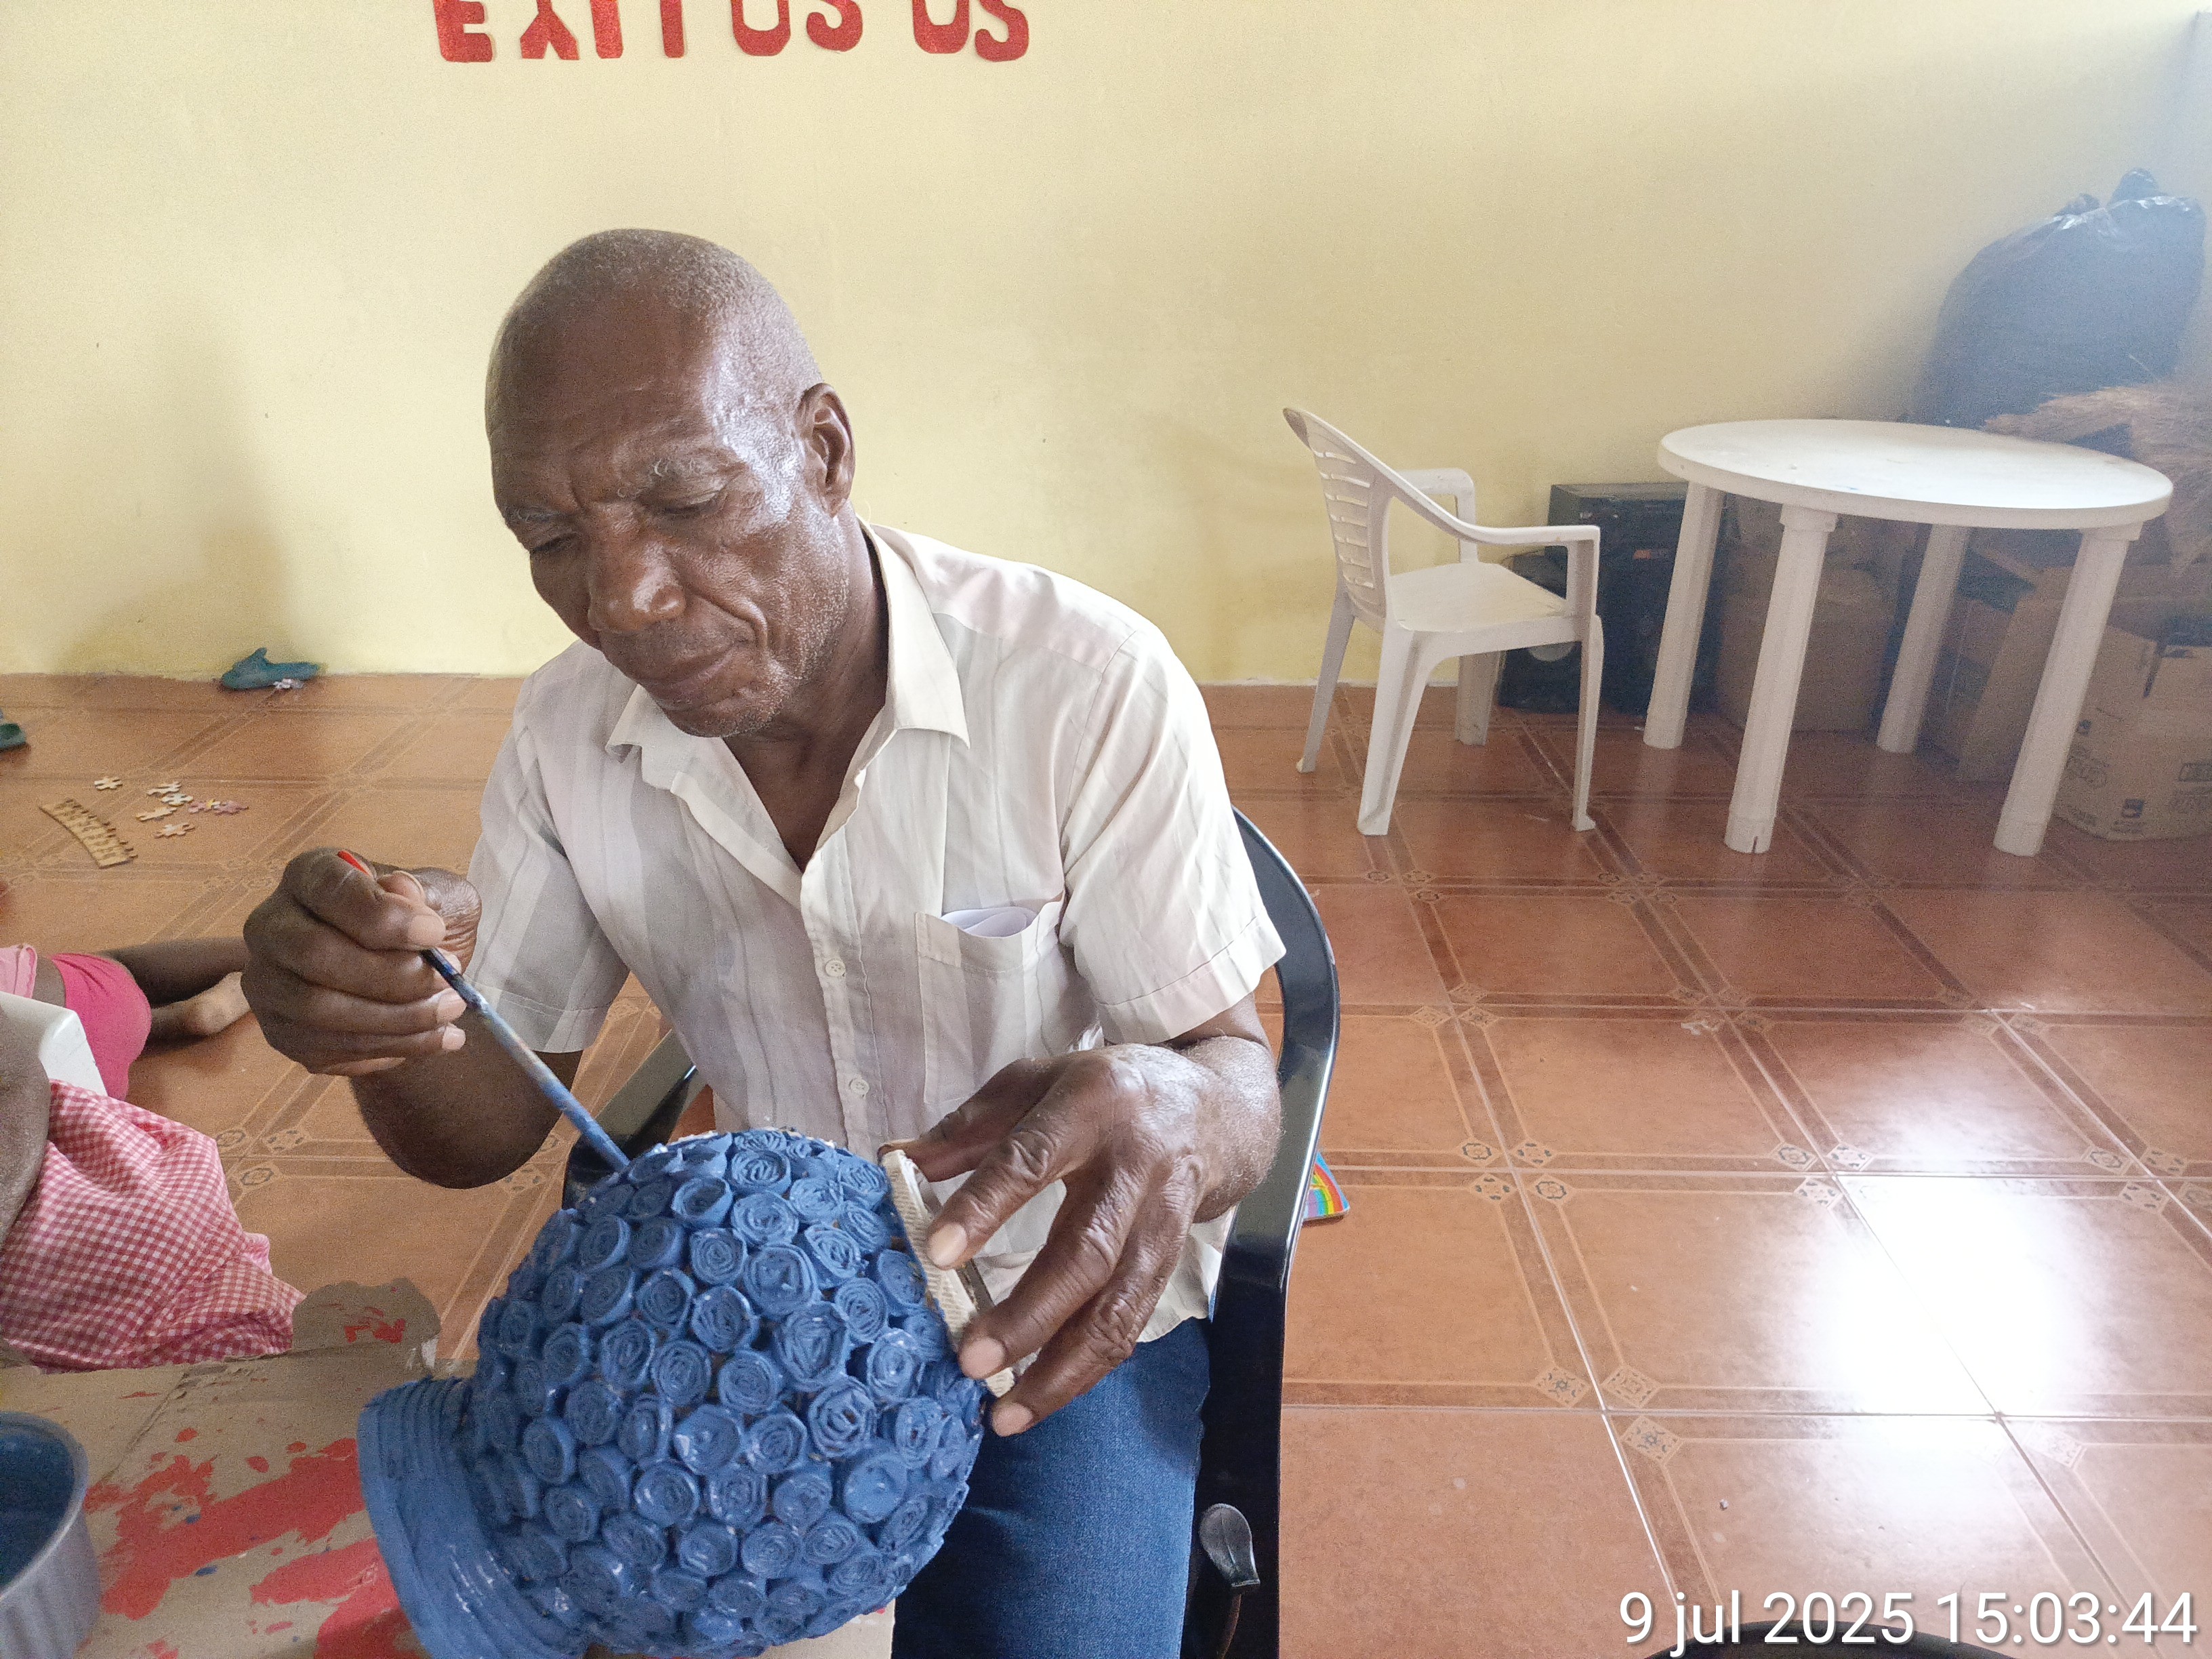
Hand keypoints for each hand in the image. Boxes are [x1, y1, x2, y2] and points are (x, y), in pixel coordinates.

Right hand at [241, 849, 482, 1076]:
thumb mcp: (440, 895)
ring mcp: (268, 984)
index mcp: (310, 876)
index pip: (328, 889)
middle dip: (391, 974)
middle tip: (449, 979)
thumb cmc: (420, 921)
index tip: (435, 933)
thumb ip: (427, 892)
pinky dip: (392, 1047)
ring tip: (452, 1010)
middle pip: (313, 953)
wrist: (409, 971)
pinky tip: (435, 1037)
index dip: (383, 915)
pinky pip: (328, 1048)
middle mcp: (272, 927)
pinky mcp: (281, 1032)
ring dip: (396, 1018)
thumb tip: (404, 890)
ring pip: (317, 1009)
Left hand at [899, 1011, 1275, 1434]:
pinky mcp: (1174, 1260)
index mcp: (1088, 1107)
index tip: (937, 1254)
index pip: (1031, 1159)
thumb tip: (893, 1164)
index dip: (985, 1207)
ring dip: (1062, 1367)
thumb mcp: (1036, 1083)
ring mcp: (1161, 1219)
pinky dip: (1087, 1369)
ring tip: (1005, 1410)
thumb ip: (966, 1128)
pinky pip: (1132, 1324)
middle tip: (969, 1359)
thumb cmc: (1103, 1093)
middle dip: (1028, 1314)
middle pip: (1085, 1251)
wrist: (1210, 1109)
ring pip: (1118, 1305)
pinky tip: (1040, 1399)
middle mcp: (1133, 1166)